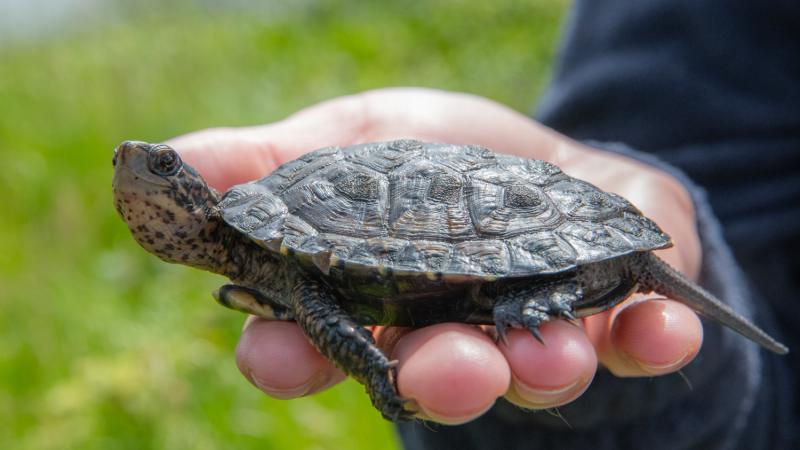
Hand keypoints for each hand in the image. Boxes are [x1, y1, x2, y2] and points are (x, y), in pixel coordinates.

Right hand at [168, 88, 703, 423]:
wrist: (551, 161)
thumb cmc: (442, 158)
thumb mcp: (358, 135)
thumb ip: (280, 157)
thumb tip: (171, 160)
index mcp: (379, 300)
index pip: (322, 342)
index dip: (294, 352)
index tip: (278, 348)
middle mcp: (451, 334)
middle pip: (430, 373)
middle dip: (434, 378)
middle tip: (440, 368)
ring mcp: (534, 330)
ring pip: (529, 369)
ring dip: (535, 368)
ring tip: (547, 353)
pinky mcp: (612, 314)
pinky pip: (634, 339)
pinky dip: (648, 338)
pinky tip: (662, 328)